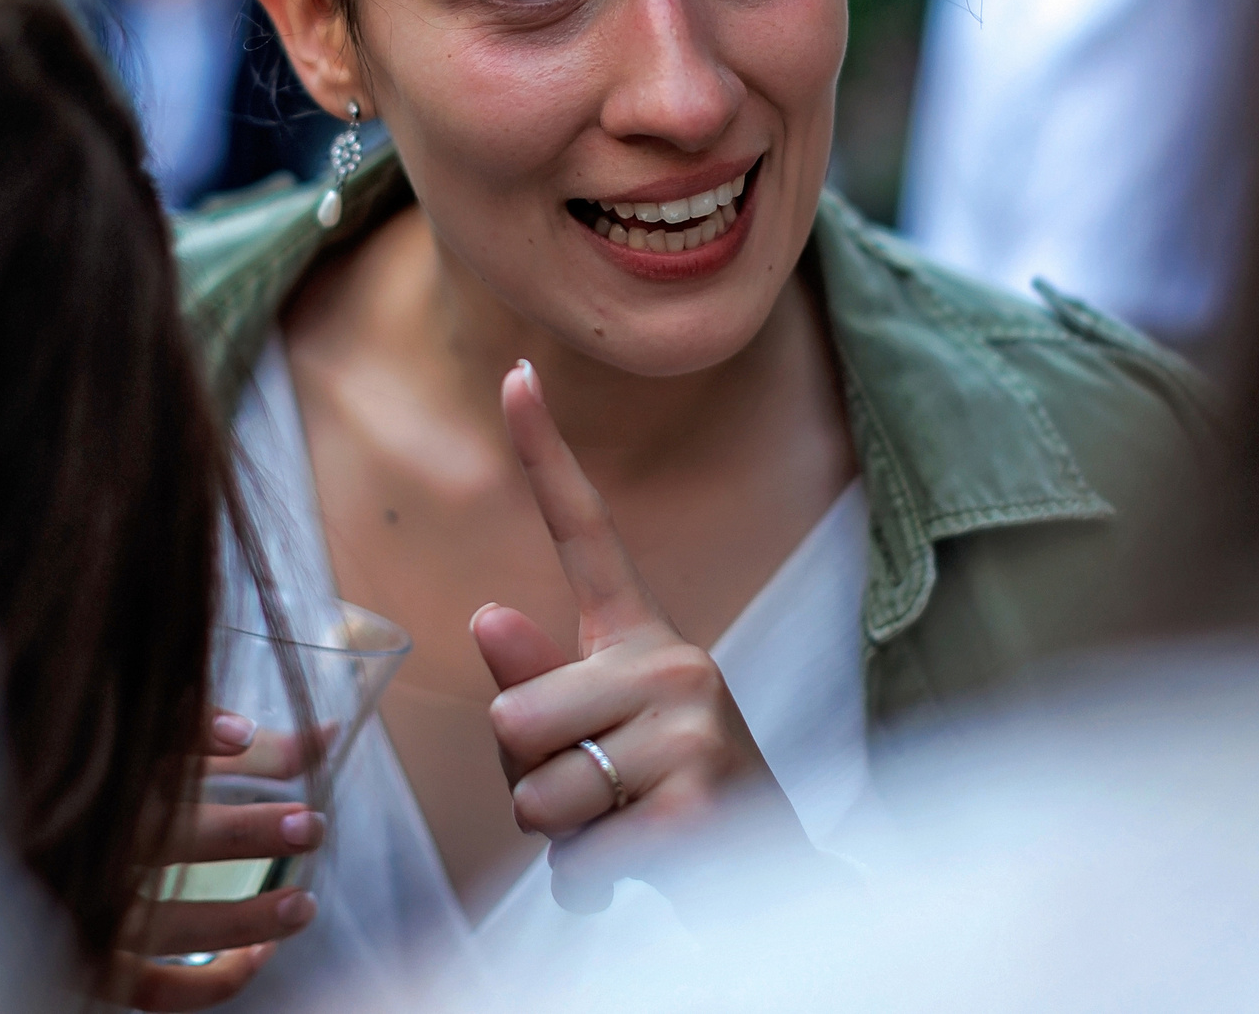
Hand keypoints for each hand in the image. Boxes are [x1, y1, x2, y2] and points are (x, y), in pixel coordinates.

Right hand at [108, 712, 325, 1011]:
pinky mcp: (89, 961)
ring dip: (244, 919)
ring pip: (171, 924)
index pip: (152, 745)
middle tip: (310, 826)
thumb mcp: (142, 744)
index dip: (199, 733)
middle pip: (170, 838)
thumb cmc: (93, 789)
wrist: (12, 868)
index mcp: (96, 777)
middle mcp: (89, 844)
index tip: (243, 734)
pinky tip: (258, 956)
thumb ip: (222, 733)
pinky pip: (155, 988)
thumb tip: (329, 733)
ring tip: (301, 905)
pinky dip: (212, 981)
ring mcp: (86, 909)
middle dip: (249, 834)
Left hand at [472, 359, 812, 911]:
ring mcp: (693, 731)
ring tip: (625, 830)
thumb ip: (537, 686)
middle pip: (510, 717)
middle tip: (600, 796)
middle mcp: (675, 662)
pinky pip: (577, 859)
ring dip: (561, 842)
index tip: (513, 371)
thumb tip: (488, 613)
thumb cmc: (659, 797)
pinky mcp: (698, 808)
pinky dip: (590, 886)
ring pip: (536, 796)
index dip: (542, 453)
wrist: (770, 876)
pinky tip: (644, 870)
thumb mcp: (591, 735)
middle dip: (527, 785)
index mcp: (641, 634)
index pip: (584, 530)